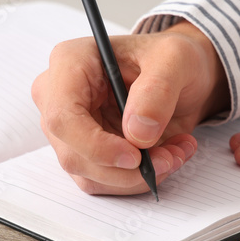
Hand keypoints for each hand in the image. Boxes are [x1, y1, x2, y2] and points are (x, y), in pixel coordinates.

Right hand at [32, 21, 228, 194]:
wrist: (180, 76)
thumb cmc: (169, 59)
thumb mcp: (176, 59)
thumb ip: (158, 90)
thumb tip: (137, 131)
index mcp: (70, 62)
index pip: (62, 116)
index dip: (96, 145)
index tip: (136, 155)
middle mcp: (60, 97)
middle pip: (74, 154)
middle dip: (127, 169)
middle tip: (170, 158)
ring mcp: (70, 129)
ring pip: (91, 175)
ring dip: (138, 176)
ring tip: (175, 153)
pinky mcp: (86, 152)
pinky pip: (105, 181)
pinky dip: (139, 179)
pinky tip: (167, 156)